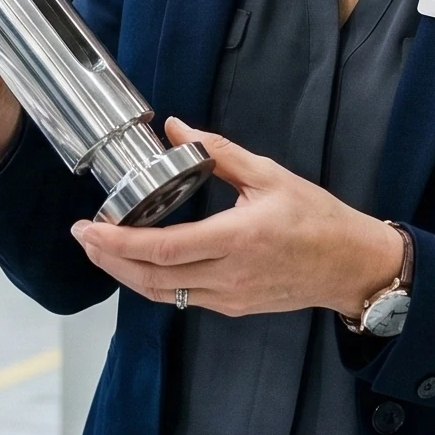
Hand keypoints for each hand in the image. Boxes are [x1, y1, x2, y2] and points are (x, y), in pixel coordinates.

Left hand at [70, 120, 405, 319]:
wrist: (352, 267)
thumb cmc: (319, 220)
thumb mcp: (271, 175)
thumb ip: (220, 153)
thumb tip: (178, 128)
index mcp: (236, 239)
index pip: (160, 249)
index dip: (116, 242)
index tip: (89, 227)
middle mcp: (227, 275)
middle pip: (150, 278)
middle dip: (108, 259)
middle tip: (82, 236)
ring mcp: (228, 296)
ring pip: (161, 293)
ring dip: (124, 274)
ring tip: (100, 249)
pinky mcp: (232, 306)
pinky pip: (181, 298)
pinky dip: (152, 282)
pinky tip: (138, 263)